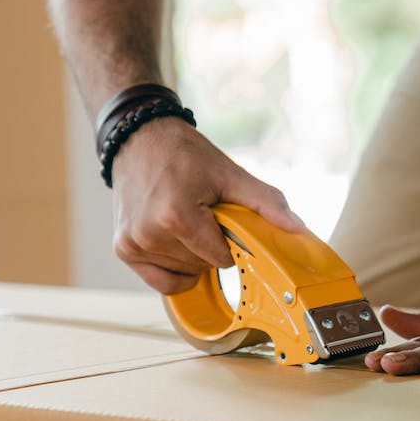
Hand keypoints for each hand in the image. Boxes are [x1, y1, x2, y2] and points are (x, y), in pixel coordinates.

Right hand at [111, 117, 304, 293]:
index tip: (222, 218)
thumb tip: (296, 228)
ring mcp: (133, 244)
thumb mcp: (230, 174)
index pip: (221, 258)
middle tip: (201, 214)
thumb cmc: (184, 154)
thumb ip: (265, 202)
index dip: (229, 241)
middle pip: (202, 266)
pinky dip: (174, 269)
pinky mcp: (123, 250)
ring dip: (192, 255)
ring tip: (185, 220)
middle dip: (210, 246)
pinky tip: (175, 243)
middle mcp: (149, 234)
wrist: (139, 139)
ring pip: (184, 273)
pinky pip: (161, 281)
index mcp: (176, 216)